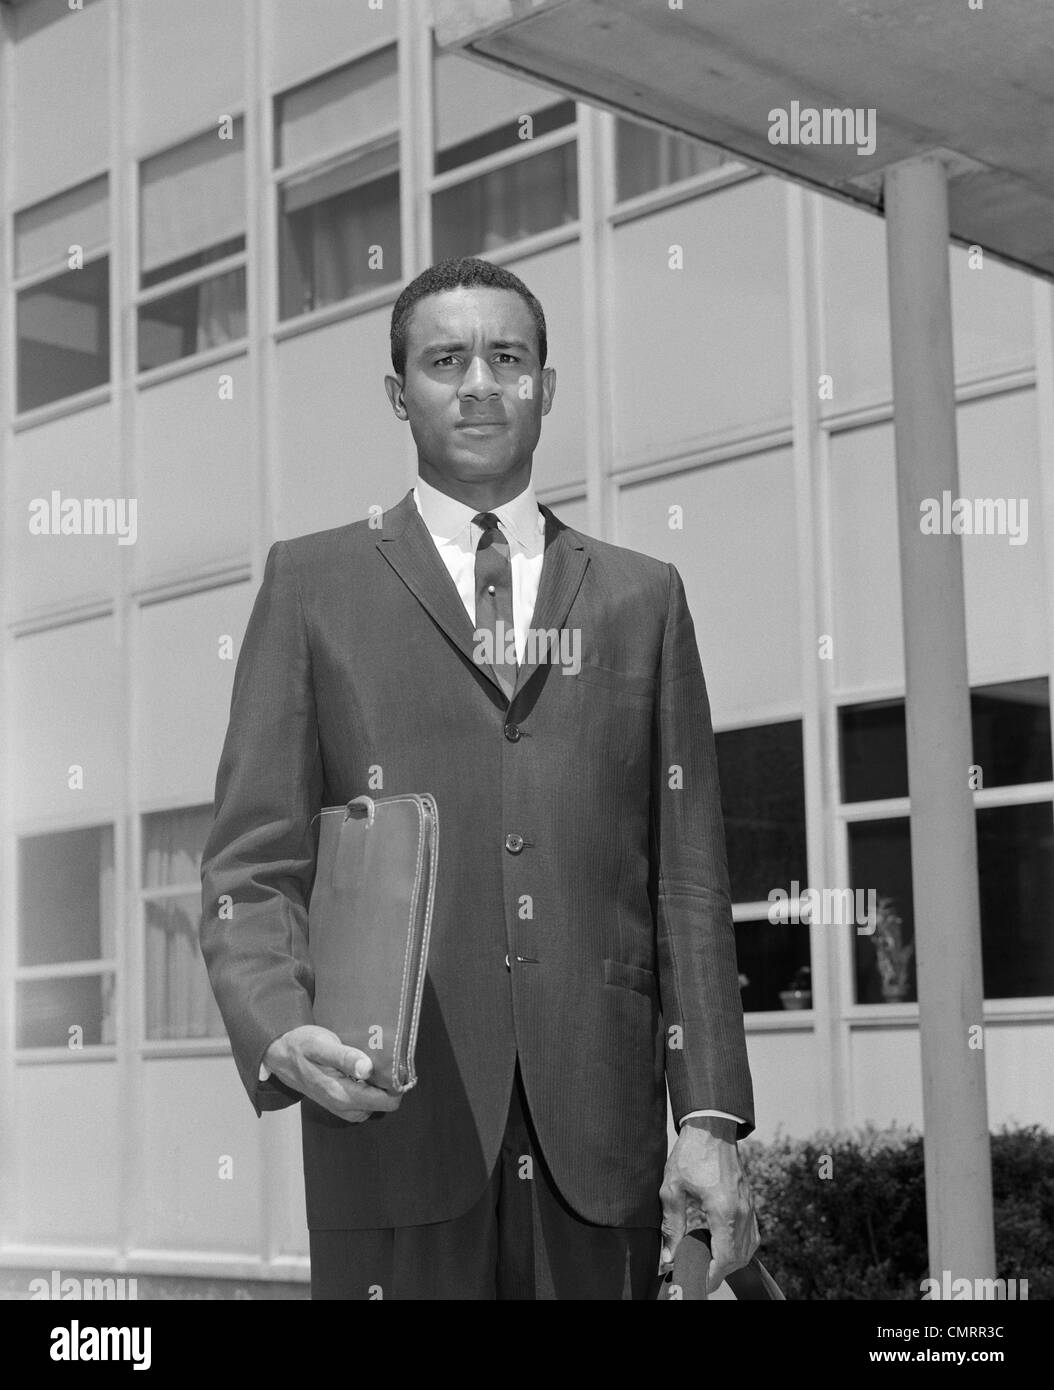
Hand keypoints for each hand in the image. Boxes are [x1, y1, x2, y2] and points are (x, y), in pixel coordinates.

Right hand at [263, 1025, 401, 1123]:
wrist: (279, 1055)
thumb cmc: (302, 1045)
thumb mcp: (322, 1045)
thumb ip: (345, 1057)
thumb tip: (368, 1068)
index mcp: (341, 1093)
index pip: (385, 1101)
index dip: (398, 1085)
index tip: (401, 1066)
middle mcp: (342, 1106)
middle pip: (382, 1105)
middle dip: (390, 1086)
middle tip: (391, 1062)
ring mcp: (339, 1107)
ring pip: (372, 1106)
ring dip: (379, 1090)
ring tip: (380, 1067)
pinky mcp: (336, 1103)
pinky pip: (361, 1104)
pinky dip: (368, 1091)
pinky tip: (365, 1073)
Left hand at [658, 1116, 758, 1293]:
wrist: (711, 1127)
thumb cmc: (691, 1154)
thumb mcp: (673, 1188)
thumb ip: (671, 1226)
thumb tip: (668, 1256)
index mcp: (724, 1210)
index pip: (725, 1258)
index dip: (712, 1276)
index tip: (697, 1281)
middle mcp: (741, 1212)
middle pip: (738, 1258)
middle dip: (720, 1271)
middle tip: (698, 1273)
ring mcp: (749, 1207)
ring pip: (747, 1248)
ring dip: (730, 1261)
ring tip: (708, 1262)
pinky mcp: (749, 1202)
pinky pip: (751, 1235)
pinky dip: (739, 1247)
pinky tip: (722, 1246)